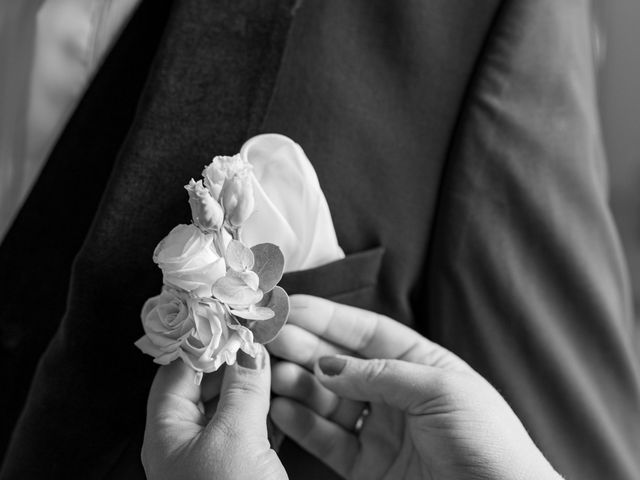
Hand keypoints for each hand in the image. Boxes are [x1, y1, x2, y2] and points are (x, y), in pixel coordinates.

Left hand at [141, 346, 286, 479]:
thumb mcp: (236, 438)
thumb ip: (244, 388)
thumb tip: (249, 349)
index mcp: (167, 435)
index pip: (177, 371)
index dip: (203, 342)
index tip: (230, 319)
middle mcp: (186, 445)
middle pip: (204, 386)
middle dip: (232, 361)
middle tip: (257, 338)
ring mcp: (214, 458)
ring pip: (230, 407)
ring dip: (252, 384)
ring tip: (273, 361)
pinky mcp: (240, 469)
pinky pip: (250, 429)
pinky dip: (266, 410)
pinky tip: (283, 395)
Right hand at [268, 295, 561, 479]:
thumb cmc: (489, 443)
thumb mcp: (440, 392)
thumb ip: (381, 375)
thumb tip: (327, 364)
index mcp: (419, 364)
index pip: (365, 332)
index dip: (328, 318)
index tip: (292, 307)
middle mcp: (395, 393)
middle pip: (340, 362)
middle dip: (304, 346)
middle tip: (271, 336)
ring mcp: (379, 429)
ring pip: (328, 399)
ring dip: (297, 383)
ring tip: (271, 372)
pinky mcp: (367, 466)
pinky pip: (327, 440)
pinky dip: (302, 424)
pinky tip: (281, 408)